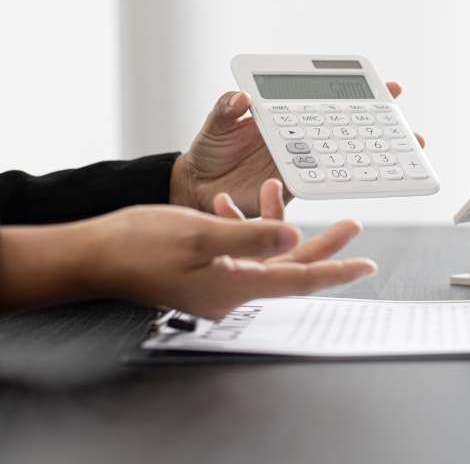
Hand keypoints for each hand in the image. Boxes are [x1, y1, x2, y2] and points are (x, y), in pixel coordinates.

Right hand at [74, 204, 372, 318]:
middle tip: (352, 225)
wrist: (91, 257)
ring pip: (266, 256)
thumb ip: (252, 235)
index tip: (366, 265)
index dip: (336, 270)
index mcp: (236, 287)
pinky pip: (239, 253)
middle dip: (323, 245)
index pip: (300, 280)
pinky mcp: (204, 275)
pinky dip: (242, 226)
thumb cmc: (138, 245)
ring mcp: (218, 285)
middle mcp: (232, 291)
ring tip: (279, 189)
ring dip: (276, 224)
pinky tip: (229, 202)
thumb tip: (295, 235)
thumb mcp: (201, 233)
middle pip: (291, 268)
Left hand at [171, 82, 424, 215]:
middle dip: (383, 128)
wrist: (198, 191)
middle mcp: (301, 139)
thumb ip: (226, 110)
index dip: (360, 94)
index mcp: (287, 117)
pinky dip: (348, 181)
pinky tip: (370, 180)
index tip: (390, 89)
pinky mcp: (295, 188)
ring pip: (346, 157)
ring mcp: (301, 163)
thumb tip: (241, 99)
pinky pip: (326, 183)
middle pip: (349, 129)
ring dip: (376, 157)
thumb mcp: (215, 126)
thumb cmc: (207, 154)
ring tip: (406, 154)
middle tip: (411, 129)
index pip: (328, 100)